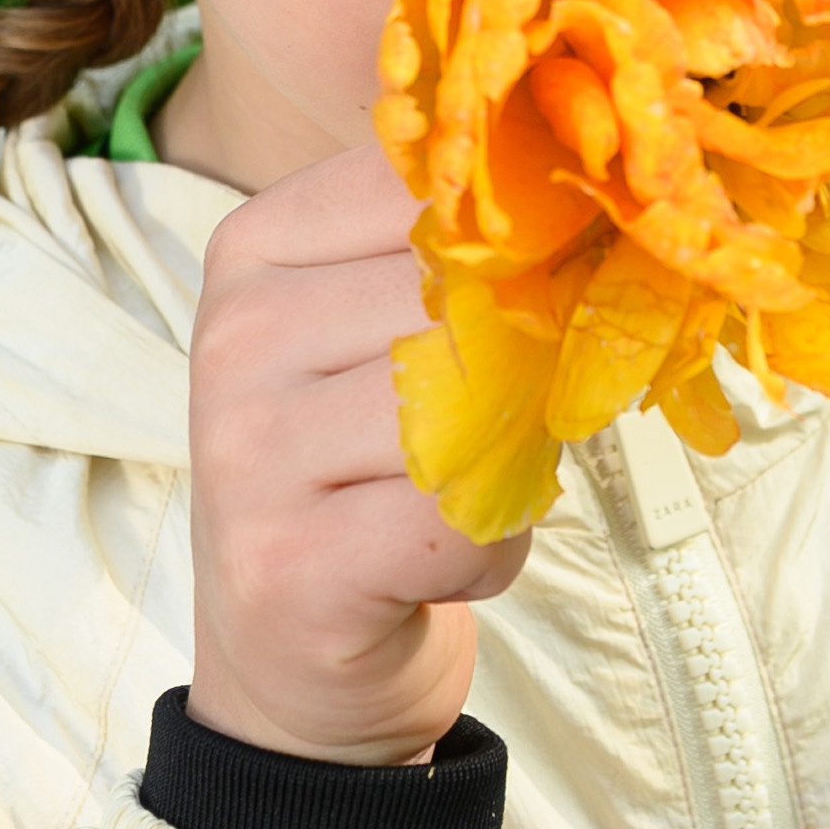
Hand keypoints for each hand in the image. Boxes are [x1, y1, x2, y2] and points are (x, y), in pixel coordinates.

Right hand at [187, 143, 530, 764]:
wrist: (293, 636)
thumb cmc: (361, 455)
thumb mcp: (381, 319)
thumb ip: (455, 246)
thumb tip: (593, 193)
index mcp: (256, 242)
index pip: (434, 192)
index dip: (520, 246)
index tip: (525, 300)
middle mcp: (237, 330)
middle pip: (461, 299)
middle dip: (520, 365)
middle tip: (492, 421)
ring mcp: (246, 448)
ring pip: (470, 407)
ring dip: (507, 465)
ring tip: (453, 491)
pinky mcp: (285, 564)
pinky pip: (460, 519)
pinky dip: (488, 549)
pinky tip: (434, 562)